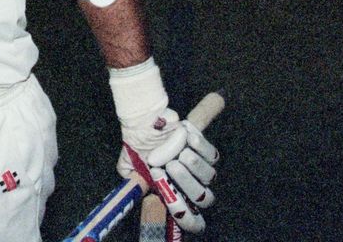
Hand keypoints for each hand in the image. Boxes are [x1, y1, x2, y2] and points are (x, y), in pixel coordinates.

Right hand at [118, 110, 218, 233]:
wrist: (144, 123)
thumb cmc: (138, 147)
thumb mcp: (130, 169)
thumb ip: (136, 184)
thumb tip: (145, 194)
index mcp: (173, 195)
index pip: (191, 220)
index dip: (188, 219)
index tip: (173, 201)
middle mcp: (189, 186)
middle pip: (203, 199)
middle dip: (186, 183)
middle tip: (171, 166)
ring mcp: (200, 170)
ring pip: (209, 177)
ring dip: (193, 165)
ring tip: (179, 152)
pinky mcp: (207, 152)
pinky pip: (212, 155)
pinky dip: (200, 146)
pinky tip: (186, 137)